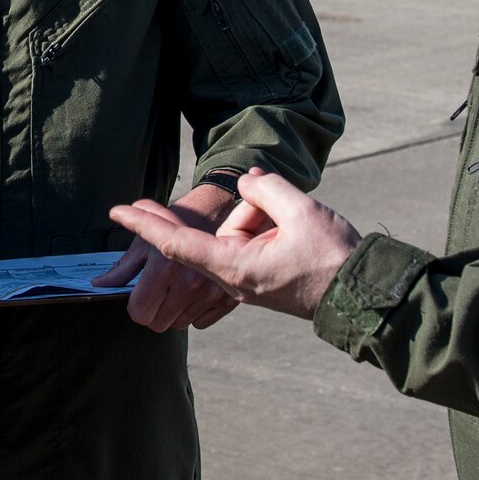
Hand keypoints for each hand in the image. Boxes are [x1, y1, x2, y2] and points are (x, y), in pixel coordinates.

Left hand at [93, 184, 240, 331]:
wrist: (216, 210)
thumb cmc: (175, 223)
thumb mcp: (145, 241)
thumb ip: (121, 268)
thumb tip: (98, 285)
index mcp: (165, 266)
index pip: (140, 313)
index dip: (135, 305)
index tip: (139, 293)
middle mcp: (190, 282)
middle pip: (158, 324)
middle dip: (153, 311)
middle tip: (156, 291)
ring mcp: (210, 292)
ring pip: (179, 325)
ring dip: (173, 312)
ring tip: (175, 288)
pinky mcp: (226, 298)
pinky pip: (200, 322)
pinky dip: (194, 312)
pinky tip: (193, 292)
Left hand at [109, 169, 360, 319]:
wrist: (361, 294)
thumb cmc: (332, 258)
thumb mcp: (299, 210)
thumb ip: (263, 189)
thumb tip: (247, 185)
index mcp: (234, 268)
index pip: (177, 245)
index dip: (145, 225)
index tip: (117, 211)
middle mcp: (234, 277)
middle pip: (219, 227)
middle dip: (245, 209)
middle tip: (264, 210)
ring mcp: (247, 277)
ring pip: (241, 229)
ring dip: (265, 216)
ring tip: (301, 226)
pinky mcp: (261, 273)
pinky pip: (253, 238)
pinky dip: (266, 223)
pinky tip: (291, 221)